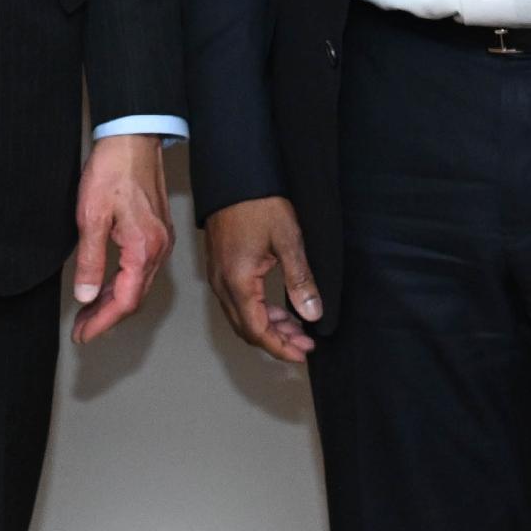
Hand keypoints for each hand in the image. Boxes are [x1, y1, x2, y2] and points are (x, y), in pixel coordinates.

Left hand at [71, 134, 172, 344]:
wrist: (133, 137)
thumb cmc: (113, 169)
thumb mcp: (92, 216)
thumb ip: (91, 260)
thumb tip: (87, 296)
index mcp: (144, 248)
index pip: (126, 301)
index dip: (103, 322)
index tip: (83, 334)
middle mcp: (158, 248)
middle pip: (134, 297)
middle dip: (107, 317)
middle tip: (82, 329)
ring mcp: (160, 240)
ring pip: (138, 284)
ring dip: (113, 302)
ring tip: (88, 313)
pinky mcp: (156, 232)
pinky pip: (141, 269)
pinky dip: (122, 284)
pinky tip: (105, 285)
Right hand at [203, 195, 320, 363]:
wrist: (234, 175)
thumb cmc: (259, 203)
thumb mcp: (288, 240)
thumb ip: (300, 280)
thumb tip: (312, 315)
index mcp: (238, 282)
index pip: (257, 331)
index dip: (280, 347)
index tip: (302, 354)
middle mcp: (222, 284)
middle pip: (246, 328)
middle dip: (276, 341)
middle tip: (305, 344)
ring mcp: (218, 276)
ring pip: (241, 316)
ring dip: (268, 326)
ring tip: (298, 328)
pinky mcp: (220, 267)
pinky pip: (237, 301)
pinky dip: (259, 311)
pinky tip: (279, 308)